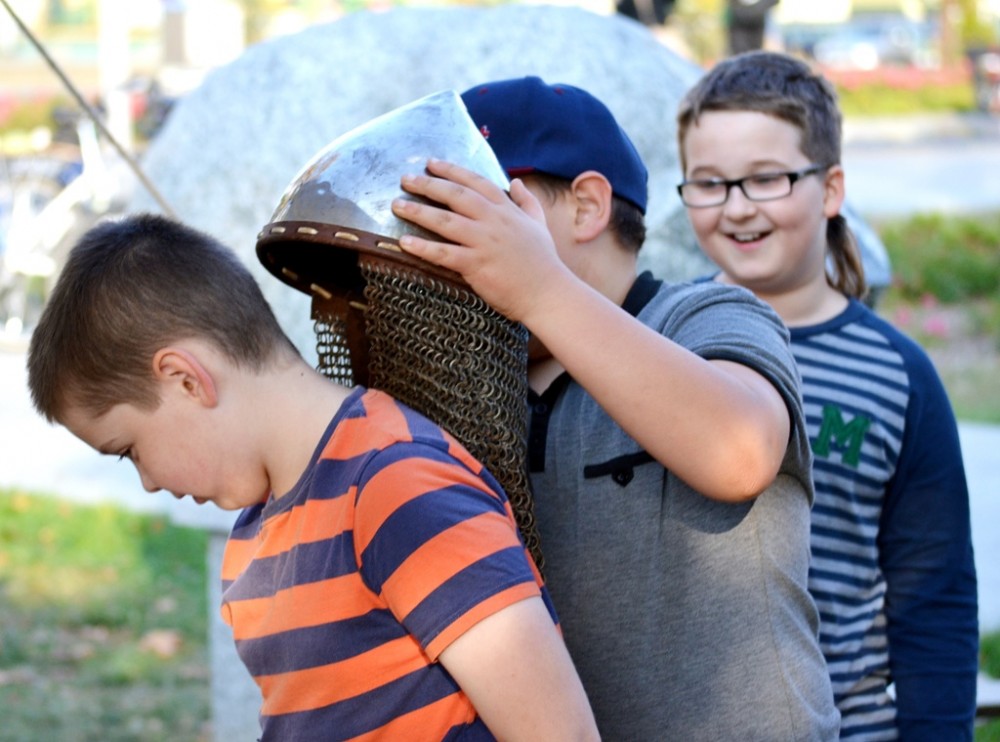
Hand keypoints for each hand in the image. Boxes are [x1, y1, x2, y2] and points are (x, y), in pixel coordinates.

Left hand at [391, 158, 568, 322]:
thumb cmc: (543, 262)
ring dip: (418, 211)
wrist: (548, 294)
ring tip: (397, 205)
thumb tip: (517, 182)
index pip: (475, 182)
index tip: (431, 163)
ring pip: (445, 221)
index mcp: (507, 210)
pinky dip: (423, 248)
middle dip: (427, 185)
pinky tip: (405, 242)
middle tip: (405, 180)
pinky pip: (444, 253)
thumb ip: (527, 201)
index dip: (451, 171)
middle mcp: (494, 221)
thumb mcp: (539, 224)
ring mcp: (484, 242)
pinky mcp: (477, 265)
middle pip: (455, 196)